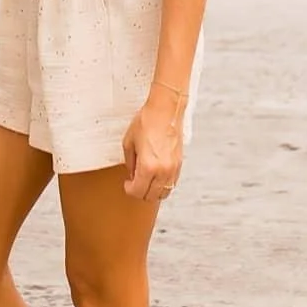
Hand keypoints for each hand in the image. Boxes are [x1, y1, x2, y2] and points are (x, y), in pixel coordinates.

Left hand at [121, 86, 185, 202]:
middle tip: (134, 183)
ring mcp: (173, 169)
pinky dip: (163, 184)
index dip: (129, 190)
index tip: (127, 184)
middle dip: (140, 192)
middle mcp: (162, 171)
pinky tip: (156, 174)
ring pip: (164, 193)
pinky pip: (172, 183)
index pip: (138, 192)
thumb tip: (132, 175)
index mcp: (148, 166)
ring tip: (146, 180)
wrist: (165, 110)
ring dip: (153, 191)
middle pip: (151, 196)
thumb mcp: (129, 143)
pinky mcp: (179, 164)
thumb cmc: (147, 122)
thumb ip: (130, 163)